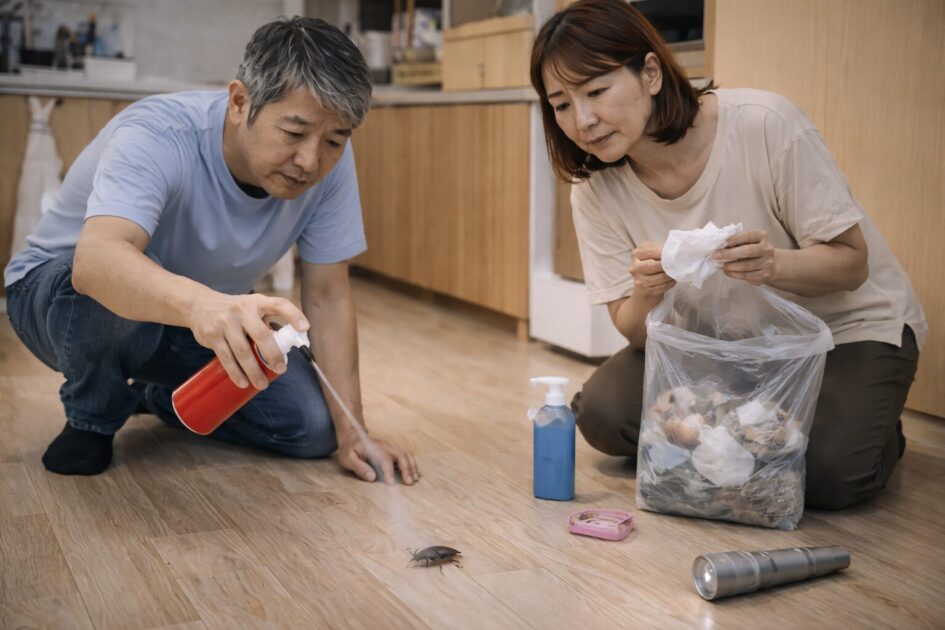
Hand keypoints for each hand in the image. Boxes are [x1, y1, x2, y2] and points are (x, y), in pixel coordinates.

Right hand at [189, 293, 308, 389]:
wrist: (199, 305)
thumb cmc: (236, 311)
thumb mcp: (253, 308)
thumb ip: (268, 323)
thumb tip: (290, 346)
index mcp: (257, 302)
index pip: (279, 305)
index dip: (294, 315)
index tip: (305, 328)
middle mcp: (242, 310)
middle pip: (261, 335)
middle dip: (273, 355)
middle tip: (281, 370)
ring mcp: (225, 323)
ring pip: (243, 351)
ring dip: (254, 371)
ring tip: (262, 384)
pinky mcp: (212, 336)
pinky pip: (226, 358)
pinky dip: (235, 373)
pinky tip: (243, 383)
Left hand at [336, 429, 419, 485]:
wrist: (352, 437)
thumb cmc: (349, 449)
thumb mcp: (347, 458)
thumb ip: (359, 467)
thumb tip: (372, 477)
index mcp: (373, 448)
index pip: (385, 459)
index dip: (389, 471)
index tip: (391, 483)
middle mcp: (385, 446)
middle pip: (401, 454)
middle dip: (407, 468)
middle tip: (409, 482)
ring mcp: (390, 448)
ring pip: (406, 454)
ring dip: (412, 466)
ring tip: (414, 479)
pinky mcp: (392, 452)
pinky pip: (406, 456)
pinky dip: (412, 465)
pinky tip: (413, 474)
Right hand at [629, 241, 675, 298]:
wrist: (643, 282)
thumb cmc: (651, 263)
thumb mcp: (653, 252)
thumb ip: (660, 249)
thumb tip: (676, 252)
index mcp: (636, 254)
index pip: (652, 252)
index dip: (665, 254)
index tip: (675, 254)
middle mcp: (634, 267)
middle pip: (654, 266)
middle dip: (668, 265)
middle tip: (677, 264)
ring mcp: (639, 280)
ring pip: (660, 278)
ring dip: (671, 275)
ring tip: (676, 272)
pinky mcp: (645, 291)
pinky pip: (662, 287)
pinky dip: (670, 283)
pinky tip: (673, 280)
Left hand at [715, 229, 776, 285]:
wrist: (770, 264)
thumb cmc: (752, 249)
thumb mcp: (747, 241)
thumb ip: (736, 241)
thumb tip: (719, 245)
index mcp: (762, 236)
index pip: (748, 236)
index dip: (734, 239)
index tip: (721, 243)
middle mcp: (766, 249)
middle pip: (747, 251)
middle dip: (729, 254)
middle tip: (715, 255)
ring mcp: (766, 263)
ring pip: (745, 266)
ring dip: (729, 266)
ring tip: (719, 265)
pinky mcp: (763, 275)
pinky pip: (746, 276)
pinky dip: (733, 274)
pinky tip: (727, 271)